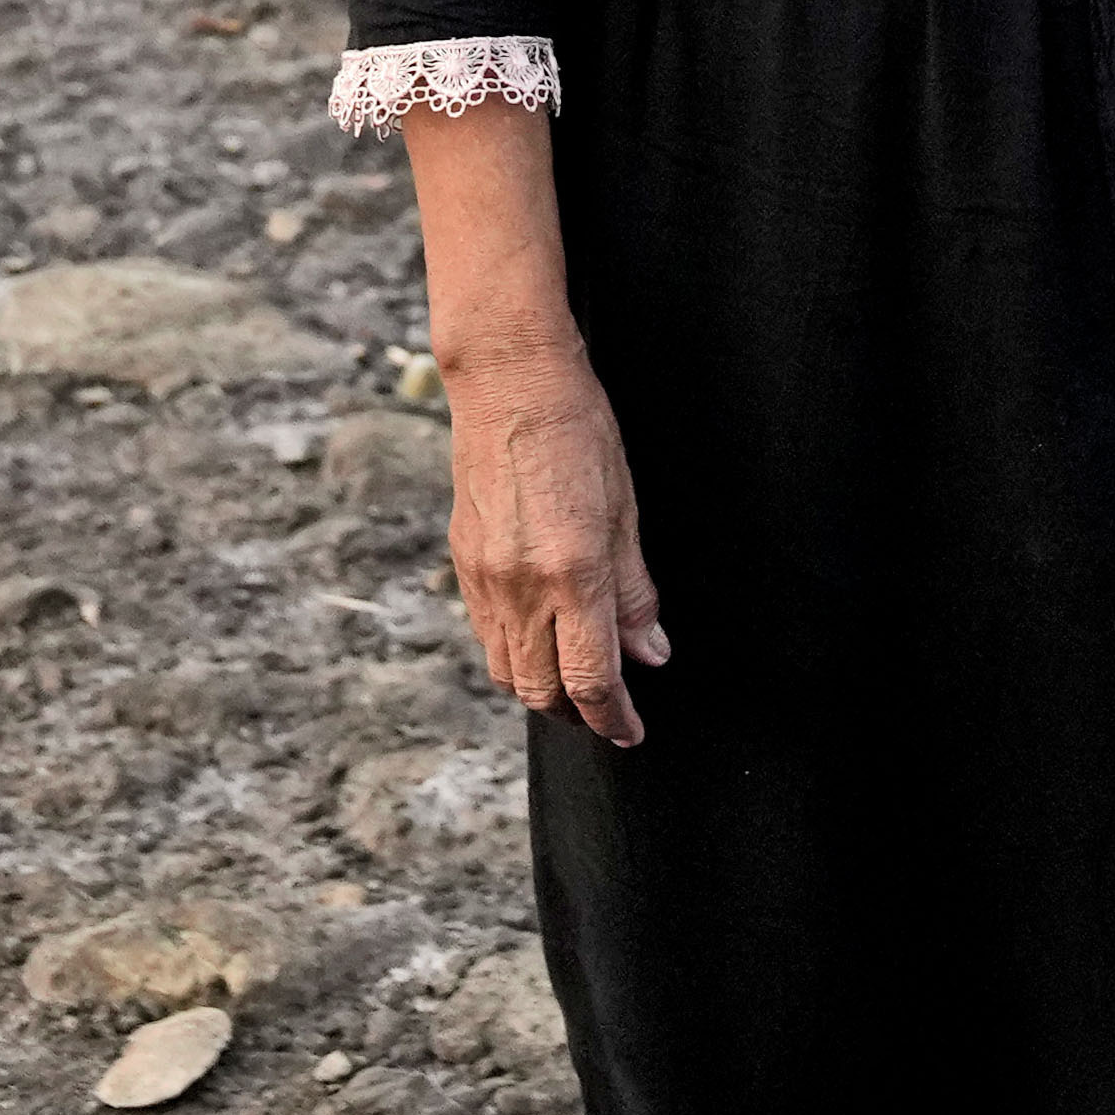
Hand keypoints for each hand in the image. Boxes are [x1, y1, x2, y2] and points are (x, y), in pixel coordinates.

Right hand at [448, 338, 669, 746]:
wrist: (508, 382)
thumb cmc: (578, 431)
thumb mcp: (625, 510)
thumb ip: (635, 591)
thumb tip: (650, 651)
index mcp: (572, 574)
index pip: (590, 679)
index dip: (613, 717)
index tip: (631, 732)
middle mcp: (521, 587)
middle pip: (542, 689)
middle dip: (577, 713)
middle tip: (607, 712)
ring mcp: (485, 578)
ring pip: (507, 670)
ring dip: (541, 690)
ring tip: (573, 682)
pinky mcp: (463, 562)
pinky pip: (486, 633)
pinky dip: (514, 653)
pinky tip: (538, 638)